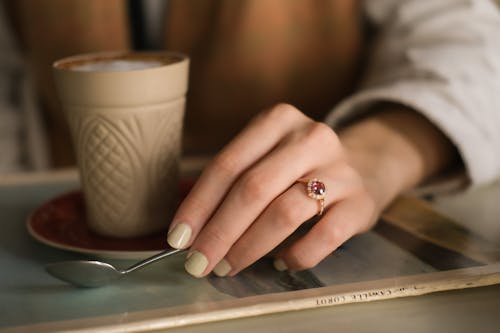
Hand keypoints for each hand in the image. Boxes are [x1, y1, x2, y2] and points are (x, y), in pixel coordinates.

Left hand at [167, 103, 456, 276]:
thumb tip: (188, 230)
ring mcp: (339, 169)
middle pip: (254, 188)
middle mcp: (310, 138)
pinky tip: (279, 264)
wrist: (363, 166)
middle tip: (198, 262)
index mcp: (277, 120)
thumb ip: (230, 183)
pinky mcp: (360, 202)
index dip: (199, 204)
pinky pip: (323, 237)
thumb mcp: (265, 156)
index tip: (178, 238)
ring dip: (249, 247)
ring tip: (229, 266)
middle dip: (219, 232)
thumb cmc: (297, 166)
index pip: (228, 165)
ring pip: (285, 212)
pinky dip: (295, 256)